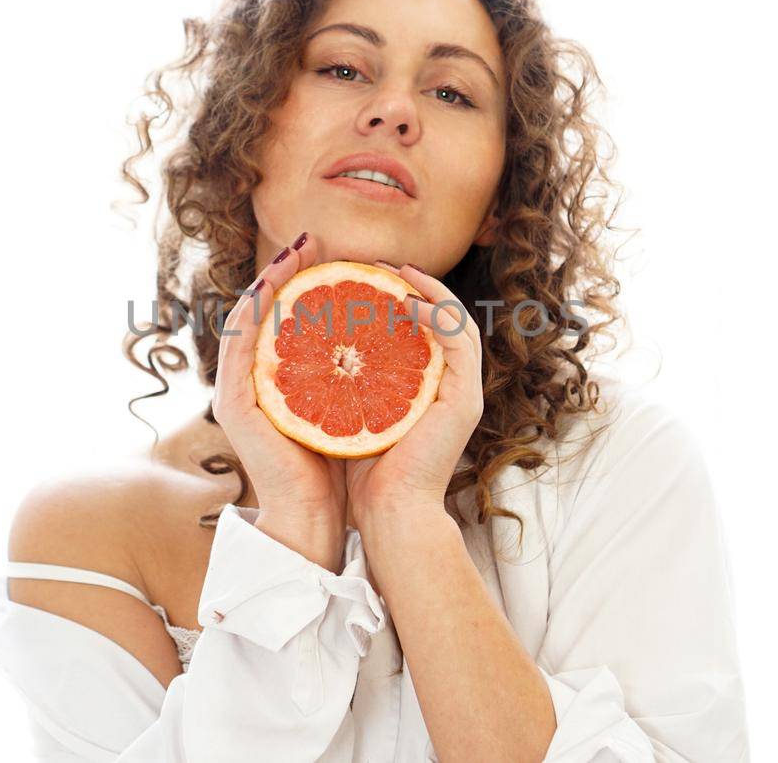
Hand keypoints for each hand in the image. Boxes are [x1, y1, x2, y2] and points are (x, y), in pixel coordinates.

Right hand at [211, 231, 347, 571]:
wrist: (319, 520)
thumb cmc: (346, 469)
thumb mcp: (359, 406)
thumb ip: (362, 372)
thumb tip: (384, 334)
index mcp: (283, 380)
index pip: (288, 319)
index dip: (304, 281)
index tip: (331, 253)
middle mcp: (255, 381)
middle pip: (264, 311)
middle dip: (284, 269)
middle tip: (310, 240)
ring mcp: (239, 392)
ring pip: (247, 320)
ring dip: (267, 281)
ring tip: (293, 251)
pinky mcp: (235, 405)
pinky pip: (238, 347)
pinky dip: (253, 315)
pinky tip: (272, 289)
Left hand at [344, 262, 484, 529]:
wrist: (389, 513)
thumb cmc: (363, 471)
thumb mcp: (350, 410)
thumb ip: (345, 380)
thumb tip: (313, 346)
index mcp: (429, 388)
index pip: (425, 329)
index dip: (405, 296)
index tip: (372, 277)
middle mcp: (452, 385)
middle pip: (446, 317)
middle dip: (418, 284)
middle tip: (382, 264)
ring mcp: (463, 391)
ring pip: (458, 321)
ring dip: (429, 291)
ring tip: (396, 272)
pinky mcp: (464, 399)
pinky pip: (457, 341)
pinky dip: (436, 316)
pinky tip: (405, 302)